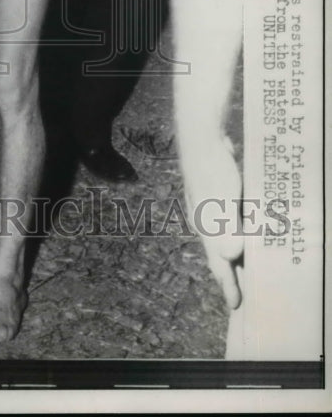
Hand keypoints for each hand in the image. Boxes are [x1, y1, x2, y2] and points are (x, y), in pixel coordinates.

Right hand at [182, 135, 243, 309]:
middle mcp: (206, 223)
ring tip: (246, 267)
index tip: (237, 307)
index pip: (219, 265)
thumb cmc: (212, 171)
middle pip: (220, 255)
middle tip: (241, 294)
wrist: (201, 140)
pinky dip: (238, 233)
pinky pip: (229, 222)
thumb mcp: (224, 202)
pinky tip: (246, 229)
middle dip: (230, 275)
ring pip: (224, 238)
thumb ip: (228, 229)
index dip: (229, 286)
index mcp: (207, 229)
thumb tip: (232, 256)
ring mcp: (209, 209)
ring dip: (236, 254)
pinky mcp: (216, 195)